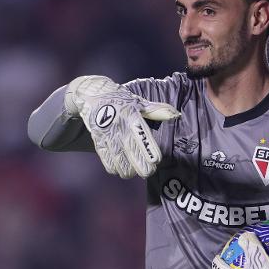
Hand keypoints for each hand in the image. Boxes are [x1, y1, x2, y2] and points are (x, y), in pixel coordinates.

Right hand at [64, 75, 179, 178]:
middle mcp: (119, 125)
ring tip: (134, 172)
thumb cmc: (122, 101)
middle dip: (141, 165)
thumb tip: (175, 114)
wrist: (93, 96)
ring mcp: (107, 134)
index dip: (148, 149)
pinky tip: (119, 169)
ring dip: (127, 169)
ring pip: (118, 159)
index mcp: (131, 115)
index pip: (141, 134)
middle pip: (131, 150)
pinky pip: (105, 159)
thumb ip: (157, 111)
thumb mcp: (139, 102)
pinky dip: (113, 167)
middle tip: (148, 172)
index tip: (156, 160)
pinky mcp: (97, 140)